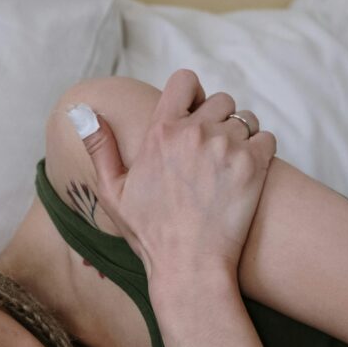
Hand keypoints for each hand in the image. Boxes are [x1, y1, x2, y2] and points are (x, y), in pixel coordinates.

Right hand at [68, 69, 275, 278]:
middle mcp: (195, 132)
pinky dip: (260, 152)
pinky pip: (266, 137)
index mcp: (160, 132)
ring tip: (227, 166)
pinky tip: (244, 175)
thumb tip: (80, 111)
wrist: (189, 266)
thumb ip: (100, 147)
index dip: (192, 93)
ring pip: (245, 119)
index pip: (184, 80)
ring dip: (240, 136)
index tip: (193, 113)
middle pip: (220, 99)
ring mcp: (227, 146)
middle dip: (217, 119)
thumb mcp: (114, 192)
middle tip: (210, 152)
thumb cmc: (150, 234)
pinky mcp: (254, 164)